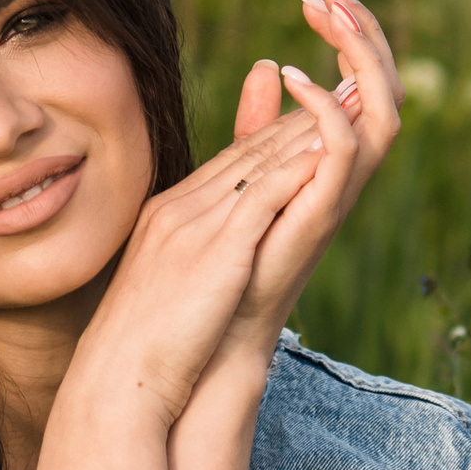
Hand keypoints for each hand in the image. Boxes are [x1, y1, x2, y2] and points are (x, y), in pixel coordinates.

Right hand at [64, 101, 328, 431]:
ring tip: (352, 103)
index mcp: (168, 215)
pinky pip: (263, 196)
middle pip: (250, 151)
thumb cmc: (142, 351)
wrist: (118, 382)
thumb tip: (210, 263)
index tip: (314, 111)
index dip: (277, 133)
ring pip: (261, 163)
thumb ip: (190, 263)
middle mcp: (180, 208)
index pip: (231, 162)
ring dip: (310, 130)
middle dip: (302, 117)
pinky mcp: (217, 249)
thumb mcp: (166, 293)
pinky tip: (330, 151)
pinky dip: (297, 170)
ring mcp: (195, 224)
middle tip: (348, 88)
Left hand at [211, 0, 402, 364]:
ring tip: (325, 11)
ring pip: (384, 110)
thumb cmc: (224, 261)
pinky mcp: (321, 214)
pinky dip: (327, 110)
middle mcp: (344, 172)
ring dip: (359, 54)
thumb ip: (258, 125)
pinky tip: (293, 77)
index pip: (363, 80)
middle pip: (385, 86)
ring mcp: (337, 193)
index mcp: (330, 157)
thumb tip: (264, 64)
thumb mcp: (242, 171)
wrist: (213, 332)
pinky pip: (348, 152)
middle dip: (365, 30)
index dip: (353, 32)